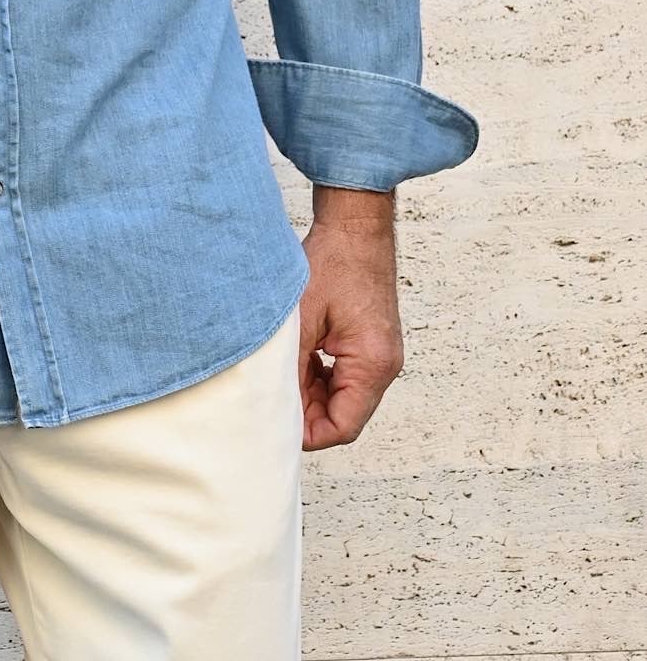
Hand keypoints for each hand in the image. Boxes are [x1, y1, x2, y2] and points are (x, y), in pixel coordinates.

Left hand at [297, 212, 404, 450]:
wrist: (356, 227)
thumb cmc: (334, 263)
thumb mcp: (302, 320)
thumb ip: (294, 370)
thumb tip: (281, 407)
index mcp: (372, 364)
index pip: (344, 426)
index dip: (309, 432)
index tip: (278, 421)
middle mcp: (385, 366)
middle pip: (345, 415)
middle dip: (309, 411)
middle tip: (275, 390)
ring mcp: (382, 356)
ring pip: (345, 398)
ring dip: (314, 393)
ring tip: (287, 370)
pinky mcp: (374, 345)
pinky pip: (348, 378)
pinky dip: (324, 377)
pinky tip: (303, 358)